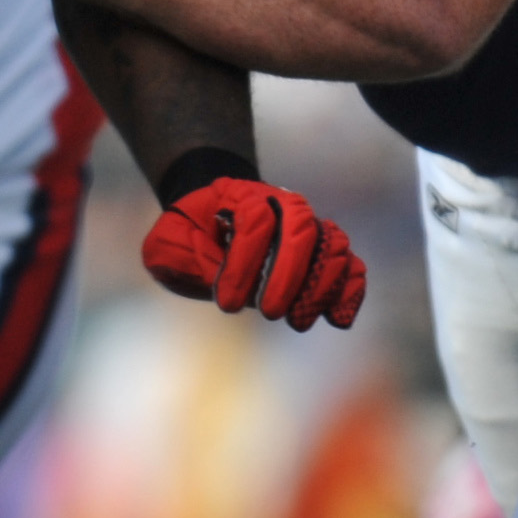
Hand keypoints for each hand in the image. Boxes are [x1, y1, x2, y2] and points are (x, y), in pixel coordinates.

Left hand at [140, 161, 365, 329]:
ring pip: (332, 246)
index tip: (227, 304)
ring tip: (298, 321)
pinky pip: (350, 266)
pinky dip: (350, 291)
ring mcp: (309, 228)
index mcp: (241, 196)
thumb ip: (180, 255)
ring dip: (320, 286)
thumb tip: (212, 276)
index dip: (243, 264)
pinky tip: (338, 320)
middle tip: (269, 313)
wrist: (212, 218)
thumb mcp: (167, 241)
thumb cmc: (190, 232)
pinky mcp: (323, 254)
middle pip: (302, 230)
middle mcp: (282, 206)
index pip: (255, 220)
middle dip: (288, 275)